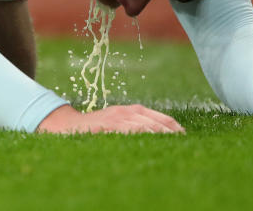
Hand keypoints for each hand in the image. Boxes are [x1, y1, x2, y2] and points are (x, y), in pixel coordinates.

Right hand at [37, 104, 184, 134]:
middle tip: (182, 140)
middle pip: (154, 120)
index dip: (172, 125)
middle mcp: (126, 111)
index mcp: (131, 110)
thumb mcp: (118, 123)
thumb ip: (135, 127)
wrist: (69, 125)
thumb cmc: (97, 128)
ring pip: (144, 124)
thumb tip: (158, 136)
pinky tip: (150, 140)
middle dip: (170, 130)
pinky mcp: (108, 125)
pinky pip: (129, 129)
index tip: (184, 134)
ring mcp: (117, 117)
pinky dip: (141, 133)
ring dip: (159, 133)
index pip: (158, 116)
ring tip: (172, 142)